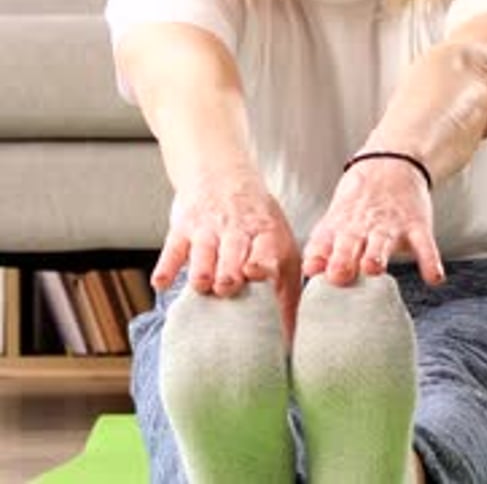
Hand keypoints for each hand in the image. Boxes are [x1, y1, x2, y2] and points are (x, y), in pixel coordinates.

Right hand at [151, 181, 301, 343]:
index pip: (264, 249)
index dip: (260, 262)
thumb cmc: (256, 223)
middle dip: (229, 272)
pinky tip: (161, 283)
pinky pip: (172, 249)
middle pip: (232, 253)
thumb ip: (286, 293)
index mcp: (265, 235)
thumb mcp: (279, 246)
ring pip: (203, 252)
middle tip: (227, 288)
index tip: (255, 275)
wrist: (221, 174)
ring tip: (202, 286)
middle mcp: (236, 231)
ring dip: (201, 270)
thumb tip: (291, 347)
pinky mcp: (182, 228)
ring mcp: (207, 228)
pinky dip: (166, 266)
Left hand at [302, 157, 444, 285]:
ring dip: (378, 254)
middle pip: (350, 242)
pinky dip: (430, 260)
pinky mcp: (416, 225)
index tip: (311, 271)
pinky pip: (425, 244)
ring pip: (383, 241)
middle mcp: (363, 226)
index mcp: (340, 225)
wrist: (393, 164)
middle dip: (343, 259)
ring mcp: (391, 225)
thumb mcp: (336, 218)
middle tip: (337, 275)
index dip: (317, 257)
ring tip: (373, 268)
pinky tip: (433, 278)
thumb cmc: (360, 203)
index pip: (324, 241)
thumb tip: (308, 270)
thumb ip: (323, 246)